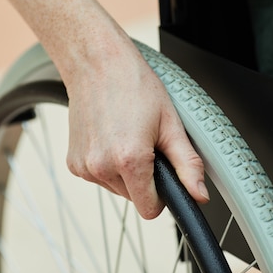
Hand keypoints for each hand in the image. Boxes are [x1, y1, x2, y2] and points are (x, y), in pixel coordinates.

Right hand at [0, 0, 206, 218]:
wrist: (96, 63)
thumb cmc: (133, 85)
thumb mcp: (170, 123)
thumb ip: (187, 164)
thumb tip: (199, 195)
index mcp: (129, 160)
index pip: (150, 210)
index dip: (162, 194)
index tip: (163, 174)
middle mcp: (102, 168)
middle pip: (134, 197)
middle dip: (144, 177)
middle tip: (144, 141)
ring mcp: (84, 167)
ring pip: (117, 188)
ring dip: (125, 171)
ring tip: (127, 134)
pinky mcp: (73, 163)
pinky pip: (99, 177)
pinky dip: (107, 164)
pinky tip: (110, 137)